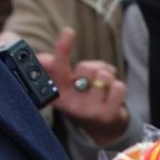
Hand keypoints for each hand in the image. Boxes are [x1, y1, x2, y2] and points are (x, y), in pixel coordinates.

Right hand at [40, 28, 130, 144]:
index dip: (62, 49)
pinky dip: (118, 88)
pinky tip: (112, 98)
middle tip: (92, 82)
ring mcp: (88, 111)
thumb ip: (55, 68)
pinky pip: (118, 87)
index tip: (68, 32)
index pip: (57, 68)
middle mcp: (69, 104)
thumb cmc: (83, 97)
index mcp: (57, 93)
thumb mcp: (66, 84)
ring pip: (104, 76)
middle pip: (86, 67)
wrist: (102, 127)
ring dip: (108, 79)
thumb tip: (41, 58)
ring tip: (103, 90)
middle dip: (94, 69)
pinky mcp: (106, 116)